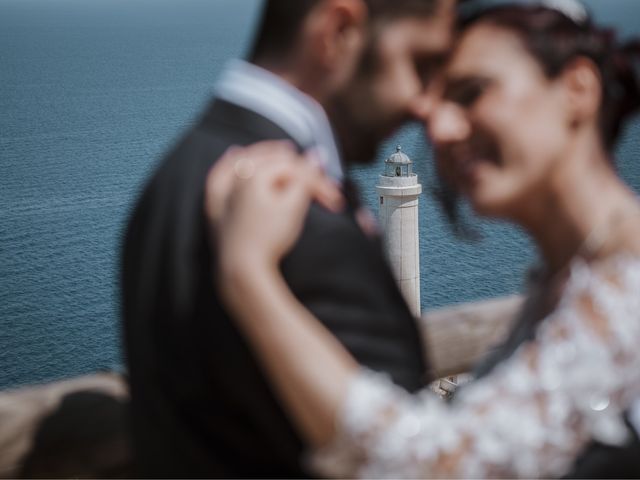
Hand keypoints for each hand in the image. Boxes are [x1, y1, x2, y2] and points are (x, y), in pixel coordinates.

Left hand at [204, 140, 343, 275]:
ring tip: (284, 150)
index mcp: (255, 174)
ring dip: (265, 153)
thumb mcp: (294, 207)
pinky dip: (230, 163)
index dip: (318, 182)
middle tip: (316, 167)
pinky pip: (220, 176)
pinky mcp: (216, 208)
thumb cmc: (270, 239)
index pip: (294, 169)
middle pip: (271, 161)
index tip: (335, 201)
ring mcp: (223, 193)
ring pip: (244, 161)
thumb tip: (317, 156)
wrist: (242, 272)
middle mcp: (236, 178)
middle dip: (297, 165)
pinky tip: (234, 155)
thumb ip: (306, 179)